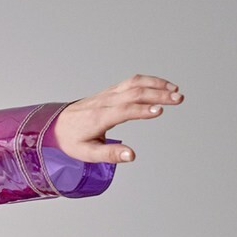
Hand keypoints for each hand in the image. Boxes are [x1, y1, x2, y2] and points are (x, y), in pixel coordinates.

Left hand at [51, 75, 183, 163]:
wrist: (58, 123)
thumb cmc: (72, 140)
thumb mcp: (87, 153)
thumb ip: (110, 154)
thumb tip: (132, 155)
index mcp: (99, 117)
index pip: (124, 110)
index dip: (142, 110)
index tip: (160, 111)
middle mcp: (106, 102)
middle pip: (135, 93)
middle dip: (159, 95)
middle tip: (179, 99)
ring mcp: (109, 94)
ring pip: (135, 83)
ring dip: (157, 85)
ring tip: (175, 92)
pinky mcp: (112, 91)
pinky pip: (132, 82)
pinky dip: (149, 81)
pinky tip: (162, 86)